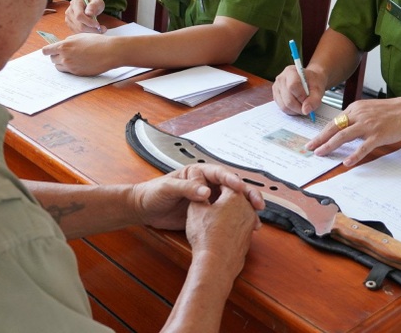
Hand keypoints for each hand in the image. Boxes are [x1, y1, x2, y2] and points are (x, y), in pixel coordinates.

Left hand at [42, 33, 115, 75]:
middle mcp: (64, 57)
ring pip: (58, 66)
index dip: (47, 50)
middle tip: (64, 53)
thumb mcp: (79, 36)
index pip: (46, 51)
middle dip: (56, 55)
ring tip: (71, 58)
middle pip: (52, 59)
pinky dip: (69, 67)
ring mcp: (70, 67)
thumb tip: (62, 45)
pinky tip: (77, 62)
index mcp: (64, 46)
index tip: (49, 50)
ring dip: (61, 62)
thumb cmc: (96, 42)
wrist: (109, 52)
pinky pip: (67, 71)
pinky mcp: (76, 73)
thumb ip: (68, 41)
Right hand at [65, 0, 104, 33]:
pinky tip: (93, 29)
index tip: (98, 24)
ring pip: (79, 30)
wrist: (85, 2)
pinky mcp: (70, 25)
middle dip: (92, 29)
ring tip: (100, 29)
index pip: (79, 16)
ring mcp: (68, 18)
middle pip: (79, 25)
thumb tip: (89, 14)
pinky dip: (87, 33)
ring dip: (90, 32)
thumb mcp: (97, 1)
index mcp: (76, 3)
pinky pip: (78, 32)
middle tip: (103, 29)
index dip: (89, 22)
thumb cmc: (93, 1)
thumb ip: (94, 6)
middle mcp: (70, 11)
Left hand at [132, 164, 262, 231]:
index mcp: (197, 173)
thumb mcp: (168, 189)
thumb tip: (206, 191)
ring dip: (245, 209)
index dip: (232, 180)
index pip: (220, 174)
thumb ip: (186, 188)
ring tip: (256, 218)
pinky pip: (224, 215)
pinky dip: (236, 220)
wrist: (143, 210)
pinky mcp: (205, 213)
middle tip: (258, 204)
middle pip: (231, 187)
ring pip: (231, 202)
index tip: (241, 188)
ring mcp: (207, 199)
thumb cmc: (152, 193)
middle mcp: (205, 184)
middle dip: (247, 194)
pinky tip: (244, 227)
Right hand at [185, 183, 257, 271]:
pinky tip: (221, 228)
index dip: (214, 183)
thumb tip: (199, 189)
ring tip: (215, 214)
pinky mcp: (248, 237)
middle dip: (224, 196)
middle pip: (236, 195)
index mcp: (234, 197)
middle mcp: (247, 208)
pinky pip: (241, 224)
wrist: (216, 263)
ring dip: (230, 210)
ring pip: (240, 209)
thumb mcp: (195, 209)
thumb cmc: (207, 237)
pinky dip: (232, 223)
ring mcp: (249, 223)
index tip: (208, 186)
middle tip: (211, 199)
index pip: (226, 182)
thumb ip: (198, 195)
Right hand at [271, 64, 326, 117]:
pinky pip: (282, 108)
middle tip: (307, 107)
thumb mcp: (318, 89)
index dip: (301, 97)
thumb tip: (306, 110)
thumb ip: (314, 99)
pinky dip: (291, 111)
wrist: (308, 80)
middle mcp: (281, 79)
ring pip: (284, 106)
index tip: (308, 100)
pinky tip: (297, 106)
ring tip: (303, 106)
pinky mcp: (275, 96)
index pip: (293, 86)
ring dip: (296, 110)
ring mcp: (276, 88)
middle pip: (288, 99)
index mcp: (291, 72)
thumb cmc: (313, 82)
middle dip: (300, 107)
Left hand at [306, 94, 400, 166]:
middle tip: (309, 148)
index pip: (334, 122)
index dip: (322, 132)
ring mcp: (368, 125)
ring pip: (343, 136)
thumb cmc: (392, 110)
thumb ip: (356, 117)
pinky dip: (354, 155)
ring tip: (321, 154)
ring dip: (330, 146)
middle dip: (320, 139)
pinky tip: (346, 162)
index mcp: (355, 109)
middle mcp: (359, 115)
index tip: (313, 140)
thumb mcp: (369, 109)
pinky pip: (363, 147)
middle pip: (334, 128)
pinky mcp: (378, 135)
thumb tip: (343, 129)